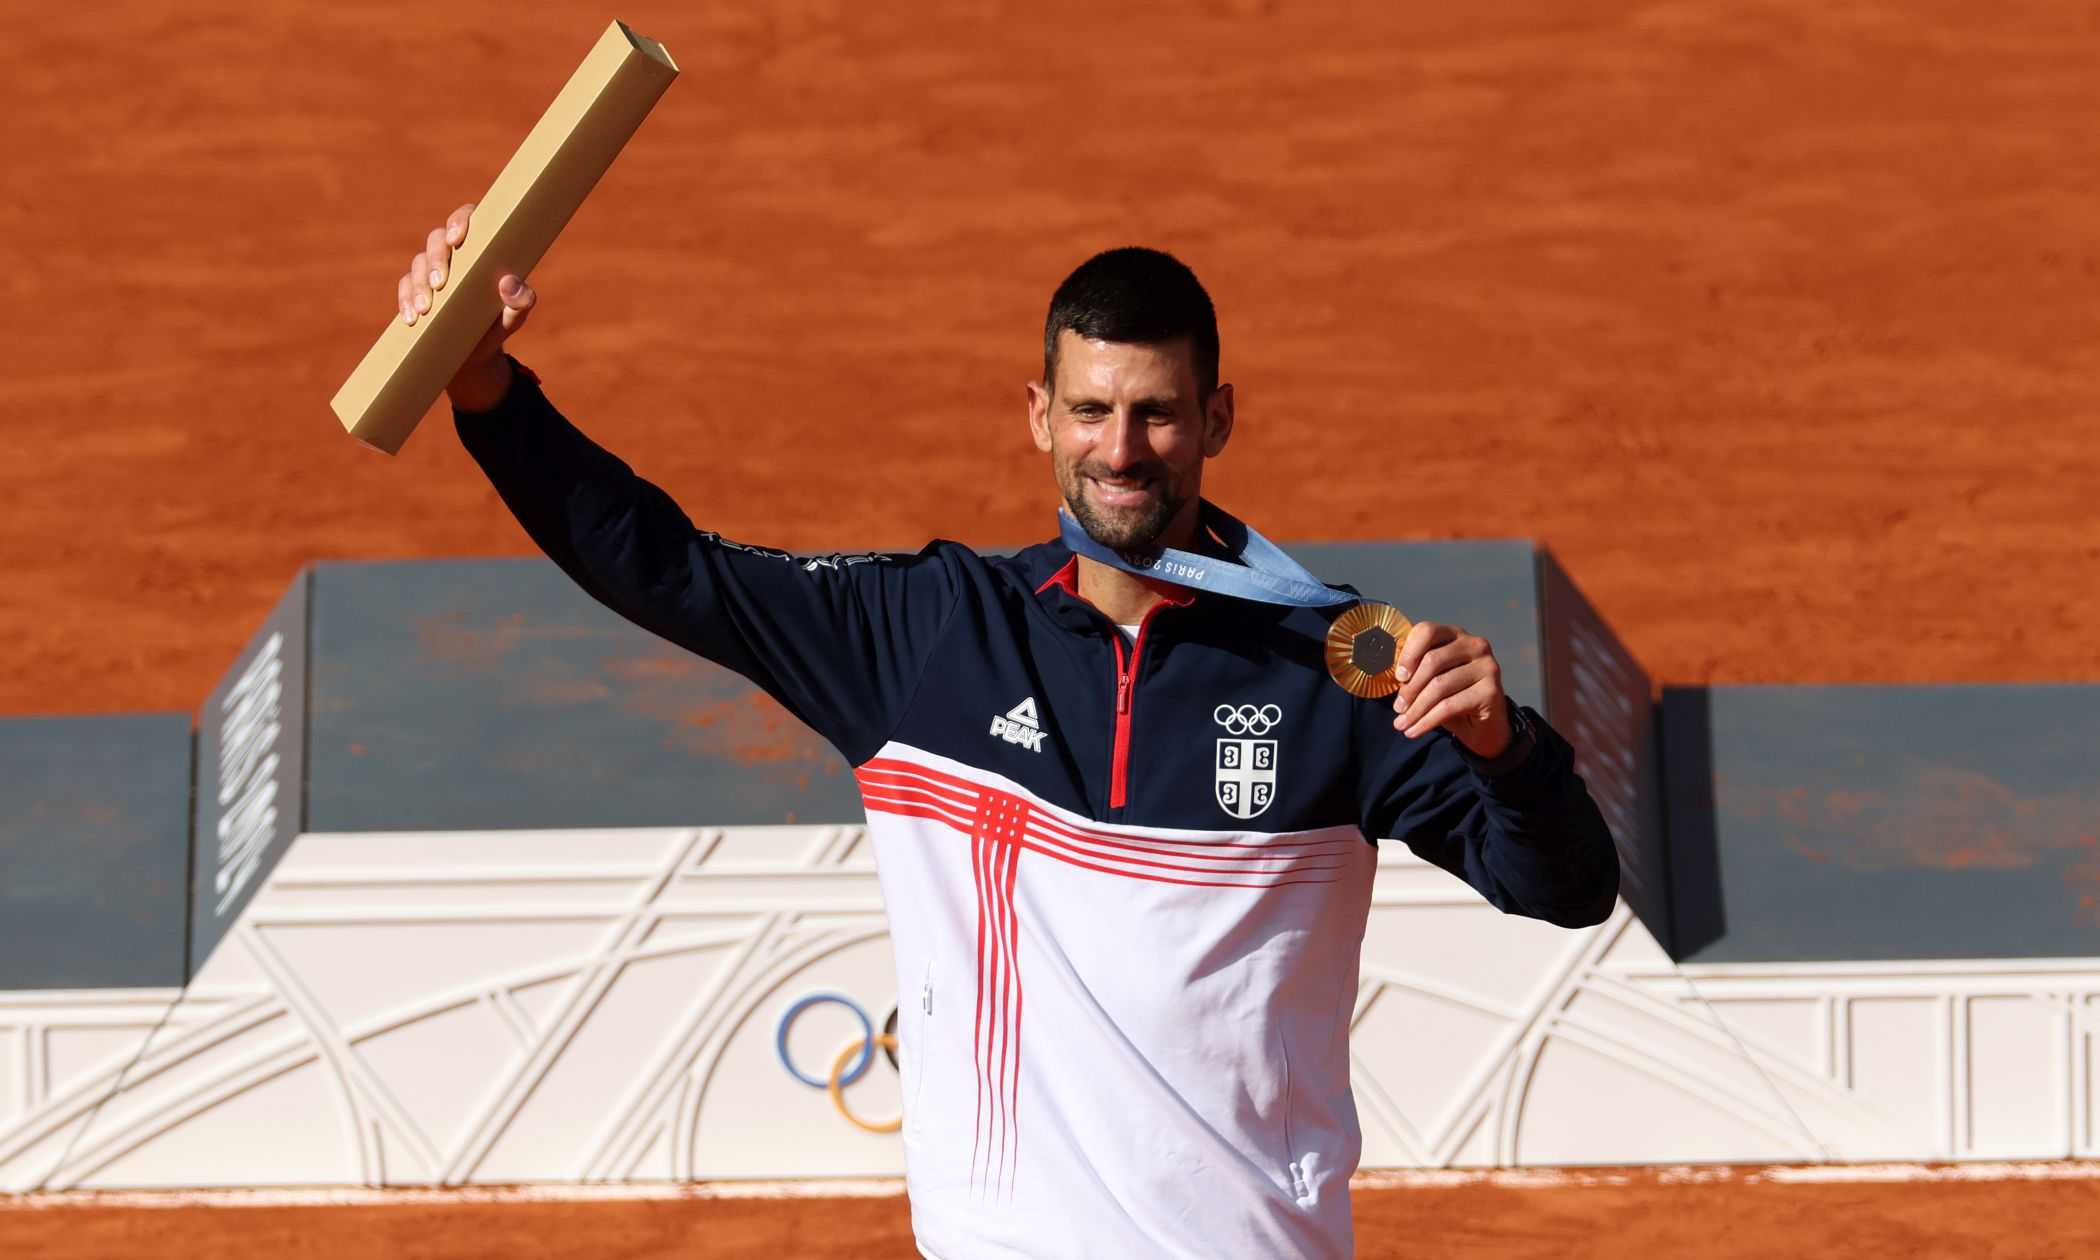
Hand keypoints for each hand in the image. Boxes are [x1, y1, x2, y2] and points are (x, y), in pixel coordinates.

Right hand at [394, 202, 537, 410]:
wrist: (475, 350)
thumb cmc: (498, 322)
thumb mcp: (514, 316)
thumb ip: (521, 301)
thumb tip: (509, 283)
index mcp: (481, 247)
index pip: (469, 218)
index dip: (460, 221)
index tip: (455, 239)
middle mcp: (454, 252)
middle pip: (437, 240)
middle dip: (436, 259)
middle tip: (440, 284)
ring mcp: (432, 269)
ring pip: (418, 263)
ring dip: (420, 285)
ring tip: (425, 309)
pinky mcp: (415, 288)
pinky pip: (406, 286)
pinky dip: (406, 300)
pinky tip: (412, 318)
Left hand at [1391, 621, 1511, 758]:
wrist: (1483, 727)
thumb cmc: (1451, 698)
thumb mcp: (1429, 680)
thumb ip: (1412, 670)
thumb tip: (1384, 670)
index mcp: (1455, 635)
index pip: (1427, 631)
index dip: (1409, 652)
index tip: (1398, 677)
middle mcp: (1475, 645)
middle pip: (1432, 660)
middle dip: (1410, 688)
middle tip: (1397, 708)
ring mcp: (1487, 666)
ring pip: (1439, 686)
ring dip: (1415, 709)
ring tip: (1401, 724)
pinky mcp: (1492, 691)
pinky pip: (1450, 706)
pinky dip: (1427, 721)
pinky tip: (1414, 731)